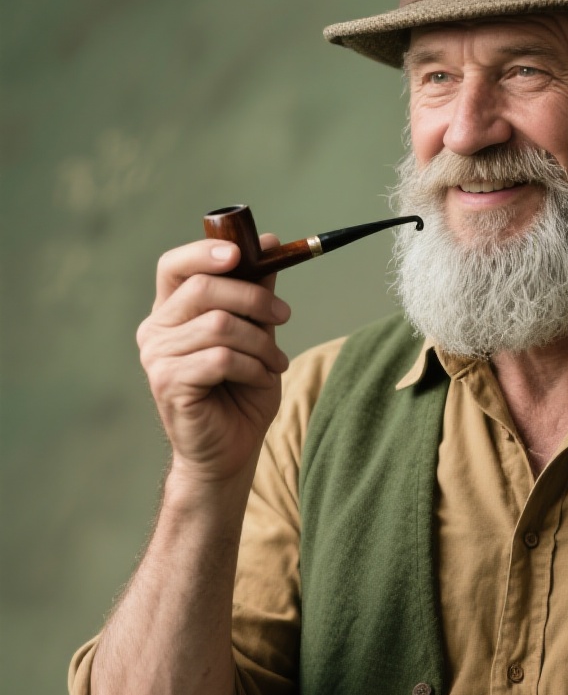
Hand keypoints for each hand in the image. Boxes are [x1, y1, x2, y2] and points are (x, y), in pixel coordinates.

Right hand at [137, 235, 290, 489]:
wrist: (230, 451)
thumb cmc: (240, 394)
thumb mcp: (256, 336)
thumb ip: (255, 292)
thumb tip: (269, 243)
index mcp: (171, 312)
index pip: (174, 265)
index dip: (205, 252)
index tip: (241, 254)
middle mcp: (155, 330)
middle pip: (203, 289)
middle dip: (254, 298)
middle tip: (285, 315)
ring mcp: (157, 356)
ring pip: (219, 326)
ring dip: (260, 343)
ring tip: (276, 364)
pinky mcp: (168, 382)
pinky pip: (220, 358)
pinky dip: (252, 366)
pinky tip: (261, 379)